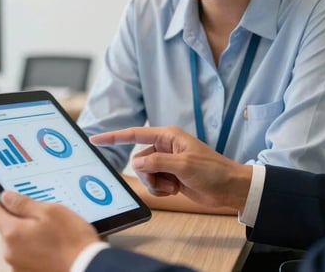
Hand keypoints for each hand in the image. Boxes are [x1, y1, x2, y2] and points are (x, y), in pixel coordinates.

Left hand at [0, 191, 99, 271]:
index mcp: (13, 234)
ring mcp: (18, 266)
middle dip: (22, 222)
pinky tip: (53, 249)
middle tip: (45, 219)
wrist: (87, 268)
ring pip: (18, 244)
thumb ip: (24, 203)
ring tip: (53, 236)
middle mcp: (10, 253)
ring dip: (30, 237)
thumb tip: (7, 197)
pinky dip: (36, 251)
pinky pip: (26, 257)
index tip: (16, 201)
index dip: (5, 203)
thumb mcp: (51, 211)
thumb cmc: (72, 242)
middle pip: (7, 229)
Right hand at [92, 126, 251, 210]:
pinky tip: (176, 190)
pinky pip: (153, 185)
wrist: (229, 188)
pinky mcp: (169, 177)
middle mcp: (165, 147)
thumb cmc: (213, 171)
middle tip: (168, 180)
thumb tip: (137, 163)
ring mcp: (166, 163)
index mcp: (168, 136)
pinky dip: (161, 190)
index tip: (95, 139)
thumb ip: (158, 162)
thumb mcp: (184, 165)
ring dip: (156, 184)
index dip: (114, 137)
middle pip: (139, 161)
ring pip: (145, 175)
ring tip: (175, 186)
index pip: (135, 134)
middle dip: (149, 174)